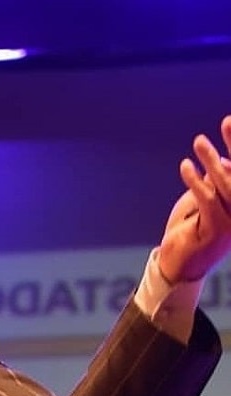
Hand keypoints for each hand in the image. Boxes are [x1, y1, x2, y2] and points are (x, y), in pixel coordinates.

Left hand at [157, 115, 230, 283]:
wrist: (179, 265)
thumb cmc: (190, 232)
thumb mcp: (204, 202)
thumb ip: (215, 184)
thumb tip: (221, 161)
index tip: (230, 123)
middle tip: (227, 121)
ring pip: (227, 184)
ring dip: (212, 159)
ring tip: (199, 141)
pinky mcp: (216, 231)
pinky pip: (207, 200)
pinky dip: (196, 181)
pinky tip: (185, 166)